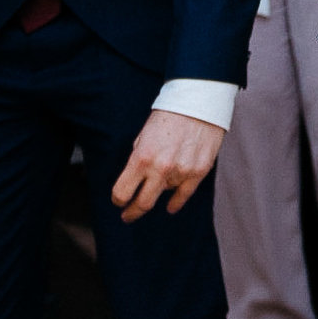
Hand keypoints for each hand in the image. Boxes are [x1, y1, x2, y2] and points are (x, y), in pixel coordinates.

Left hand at [110, 110, 225, 222]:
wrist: (198, 102)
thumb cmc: (168, 116)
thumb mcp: (143, 136)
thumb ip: (138, 160)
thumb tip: (134, 181)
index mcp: (141, 158)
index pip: (122, 192)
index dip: (118, 199)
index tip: (118, 201)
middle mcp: (161, 168)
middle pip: (142, 203)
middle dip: (132, 212)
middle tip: (127, 216)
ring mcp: (181, 171)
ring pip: (165, 193)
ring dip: (159, 190)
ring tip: (159, 180)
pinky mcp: (199, 171)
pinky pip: (185, 194)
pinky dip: (176, 203)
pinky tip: (170, 207)